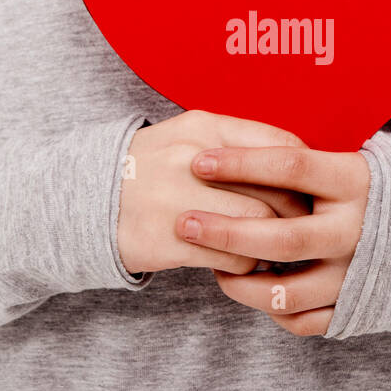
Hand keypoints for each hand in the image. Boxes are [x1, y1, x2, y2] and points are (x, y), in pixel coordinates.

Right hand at [116, 111, 310, 275]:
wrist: (84, 198)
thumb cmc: (154, 169)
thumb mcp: (190, 138)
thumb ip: (240, 144)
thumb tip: (299, 167)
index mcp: (204, 127)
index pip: (281, 148)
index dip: (302, 176)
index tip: (306, 192)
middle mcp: (193, 159)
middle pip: (277, 190)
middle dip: (294, 214)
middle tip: (295, 226)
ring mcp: (179, 199)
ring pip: (259, 225)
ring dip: (270, 242)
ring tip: (263, 245)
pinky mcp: (169, 240)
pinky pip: (232, 257)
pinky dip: (243, 263)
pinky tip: (234, 259)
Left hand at [176, 146, 370, 335]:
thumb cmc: (368, 191)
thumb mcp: (346, 163)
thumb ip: (298, 161)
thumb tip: (227, 148)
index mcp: (355, 182)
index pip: (291, 166)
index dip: (241, 163)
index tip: (199, 163)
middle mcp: (358, 231)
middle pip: (284, 238)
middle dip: (226, 232)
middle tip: (185, 223)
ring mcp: (356, 275)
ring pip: (286, 292)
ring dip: (240, 283)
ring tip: (211, 265)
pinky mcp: (354, 308)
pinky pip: (301, 321)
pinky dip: (270, 311)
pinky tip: (249, 288)